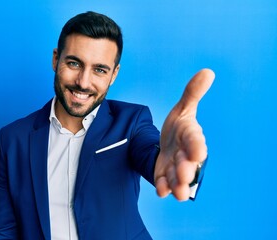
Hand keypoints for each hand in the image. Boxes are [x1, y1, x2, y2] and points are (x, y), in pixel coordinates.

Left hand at [154, 68, 214, 200]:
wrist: (167, 144)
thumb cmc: (178, 128)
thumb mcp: (182, 109)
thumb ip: (192, 93)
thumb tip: (207, 72)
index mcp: (192, 137)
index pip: (196, 141)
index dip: (197, 146)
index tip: (198, 152)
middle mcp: (186, 155)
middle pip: (189, 163)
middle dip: (187, 169)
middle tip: (184, 174)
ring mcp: (175, 168)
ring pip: (178, 178)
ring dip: (178, 184)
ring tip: (178, 191)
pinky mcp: (164, 176)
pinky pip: (164, 184)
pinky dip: (163, 187)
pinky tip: (161, 190)